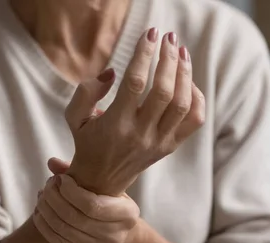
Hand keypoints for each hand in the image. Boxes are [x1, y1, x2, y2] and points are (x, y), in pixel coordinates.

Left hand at [32, 174, 139, 242]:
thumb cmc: (108, 201)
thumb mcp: (104, 185)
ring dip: (47, 210)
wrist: (115, 233)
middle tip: (47, 185)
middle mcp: (117, 236)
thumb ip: (81, 172)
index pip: (92, 205)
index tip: (61, 179)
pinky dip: (44, 224)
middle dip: (55, 198)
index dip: (71, 191)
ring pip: (64, 229)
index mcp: (128, 214)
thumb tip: (51, 162)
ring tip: (42, 196)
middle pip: (75, 217)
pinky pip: (58, 241)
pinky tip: (40, 211)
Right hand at [65, 27, 205, 195]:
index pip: (135, 82)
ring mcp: (158, 142)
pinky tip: (187, 81)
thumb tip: (113, 72)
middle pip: (163, 91)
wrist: (101, 182)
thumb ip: (86, 91)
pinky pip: (193, 121)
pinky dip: (196, 97)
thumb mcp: (74, 117)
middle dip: (168, 59)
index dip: (144, 54)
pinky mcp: (169, 147)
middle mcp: (140, 134)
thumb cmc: (87, 143)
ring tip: (180, 52)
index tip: (150, 33)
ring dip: (185, 74)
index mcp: (115, 125)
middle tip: (169, 38)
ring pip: (182, 104)